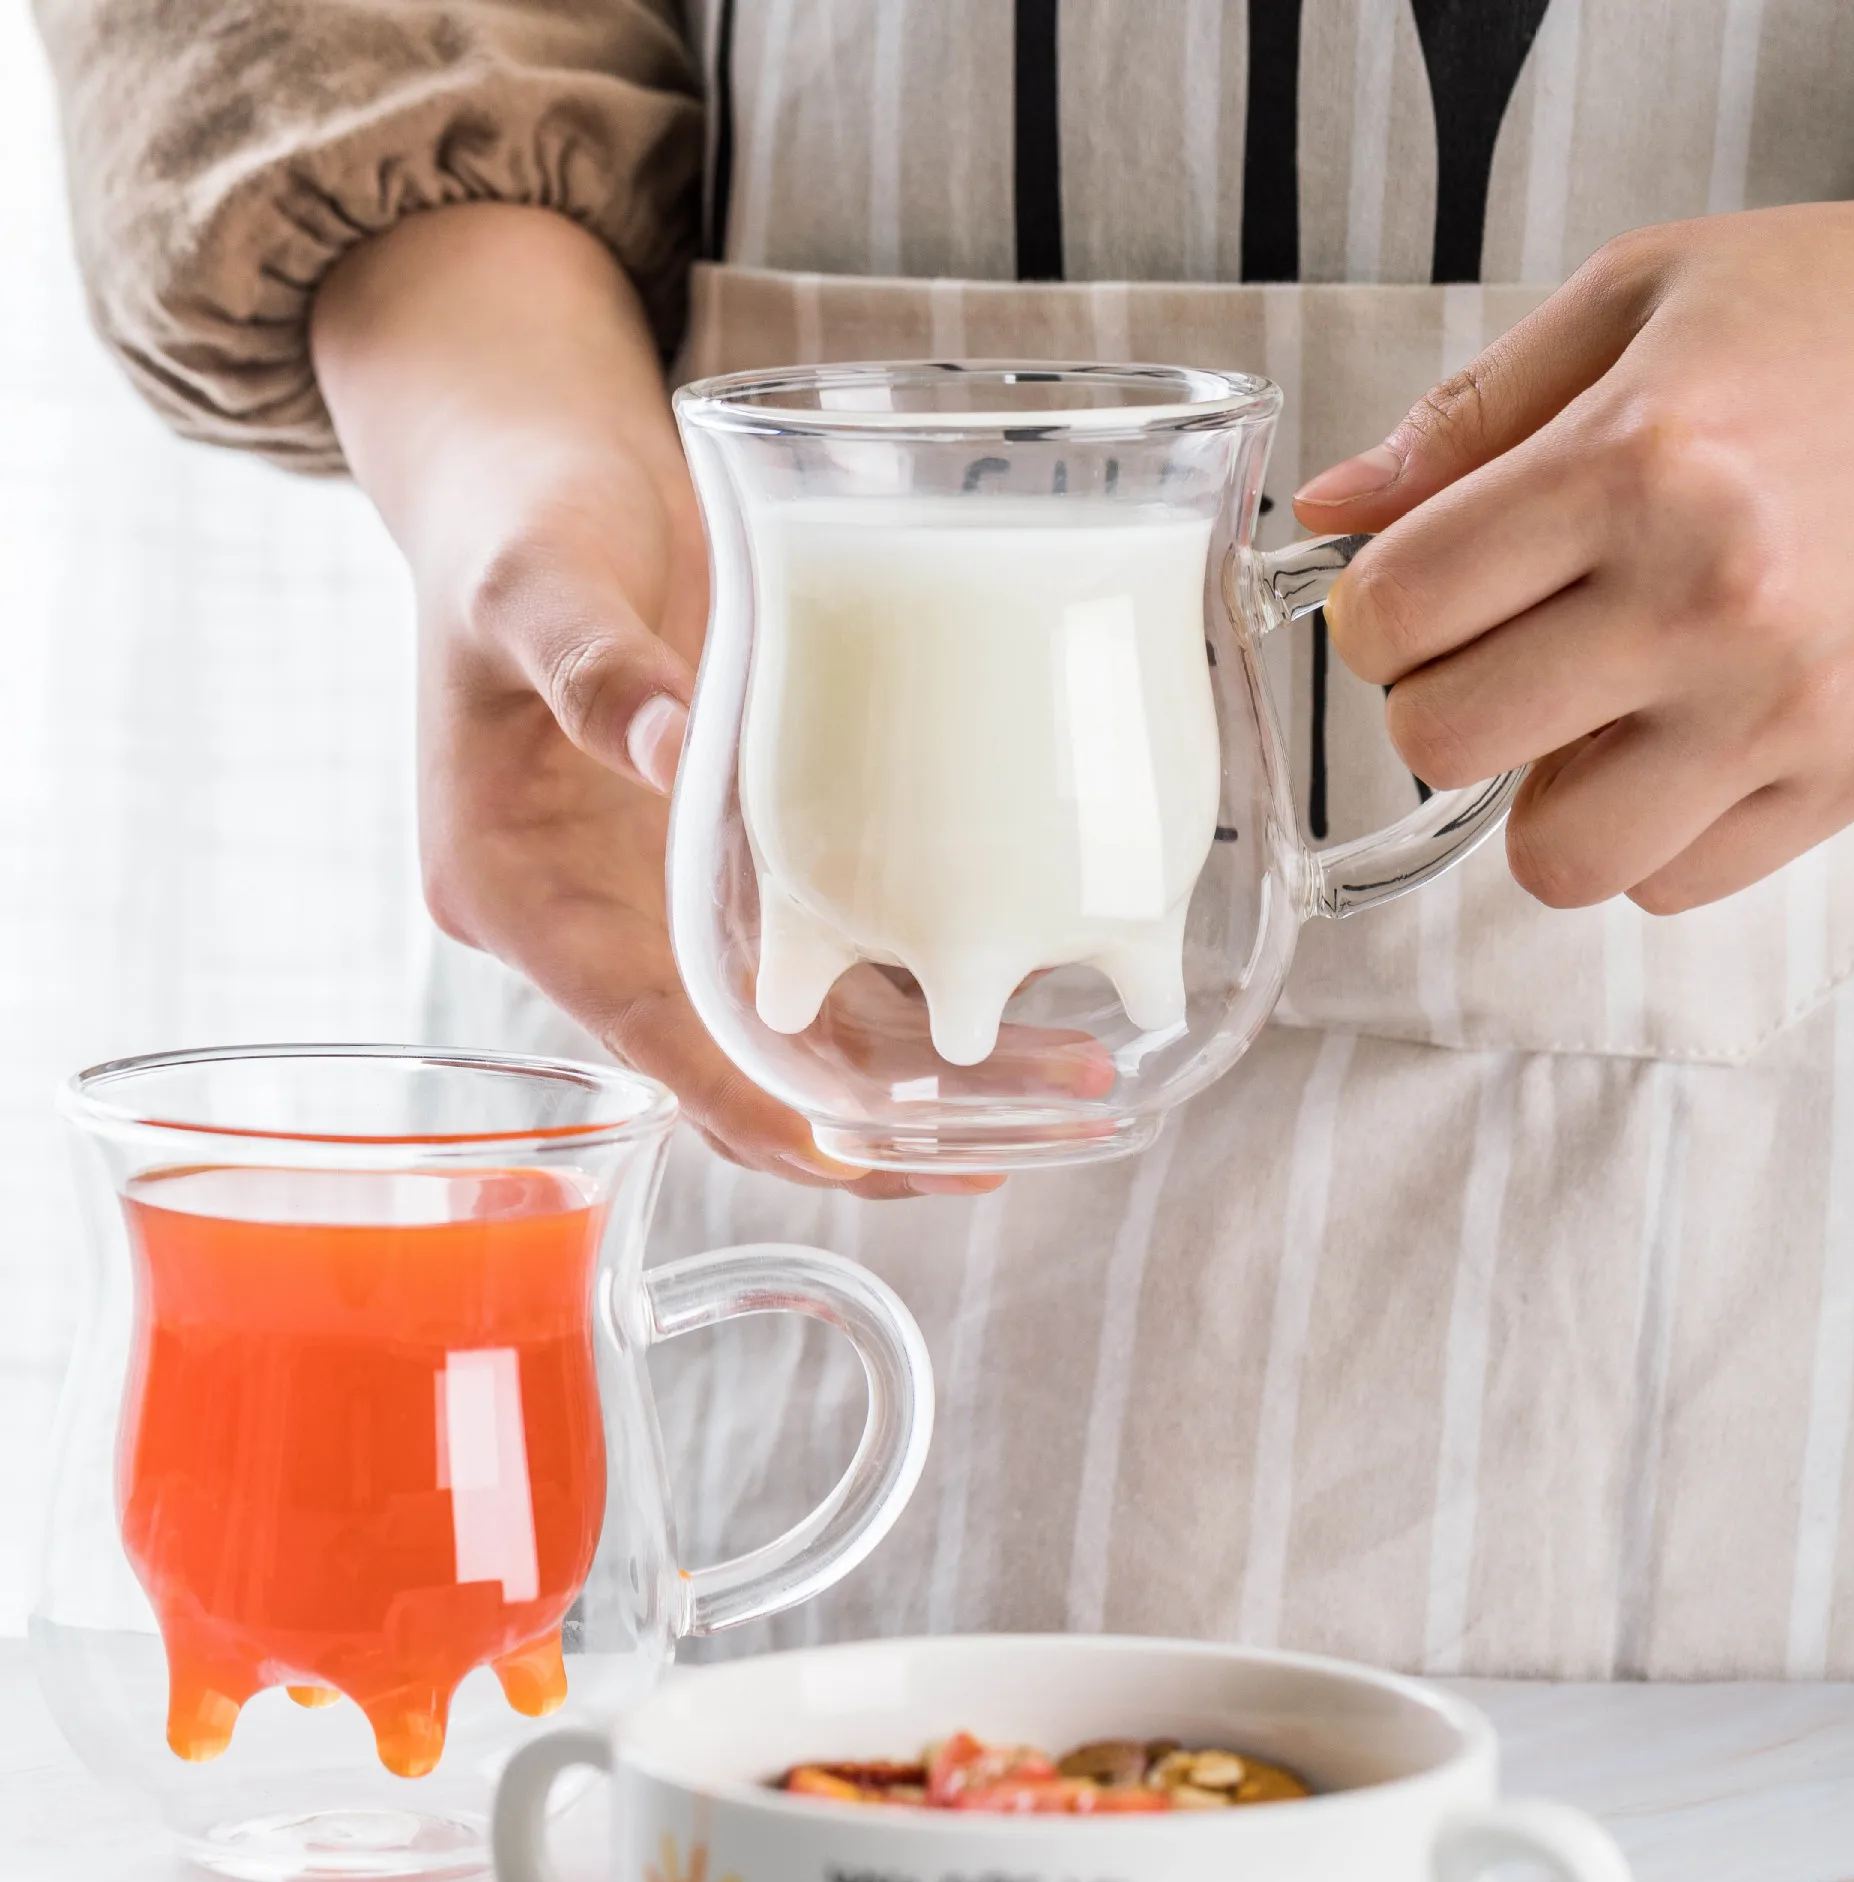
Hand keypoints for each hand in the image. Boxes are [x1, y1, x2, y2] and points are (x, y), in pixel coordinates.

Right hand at [312, 205, 993, 1196]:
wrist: (543, 474)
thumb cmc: (517, 522)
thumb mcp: (532, 583)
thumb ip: (594, 669)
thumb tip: (669, 750)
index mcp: (517, 886)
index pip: (638, 1027)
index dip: (742, 1099)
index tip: (847, 1154)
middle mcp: (597, 919)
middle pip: (734, 1052)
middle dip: (862, 1110)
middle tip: (995, 1139)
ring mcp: (672, 897)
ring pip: (799, 1015)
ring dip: (914, 1059)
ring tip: (1054, 1073)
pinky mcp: (735, 859)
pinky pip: (828, 943)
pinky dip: (912, 979)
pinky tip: (1012, 986)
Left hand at [1293, 196, 1853, 913]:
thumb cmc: (1845, 317)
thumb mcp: (1644, 296)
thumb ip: (1469, 415)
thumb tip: (1330, 509)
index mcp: (1637, 462)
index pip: (1394, 613)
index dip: (1373, 612)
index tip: (1414, 593)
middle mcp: (1709, 600)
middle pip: (1443, 741)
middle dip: (1438, 699)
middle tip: (1498, 647)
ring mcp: (1786, 707)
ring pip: (1555, 855)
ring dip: (1540, 792)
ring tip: (1593, 707)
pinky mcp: (1850, 777)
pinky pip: (1670, 883)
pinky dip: (1648, 830)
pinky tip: (1679, 737)